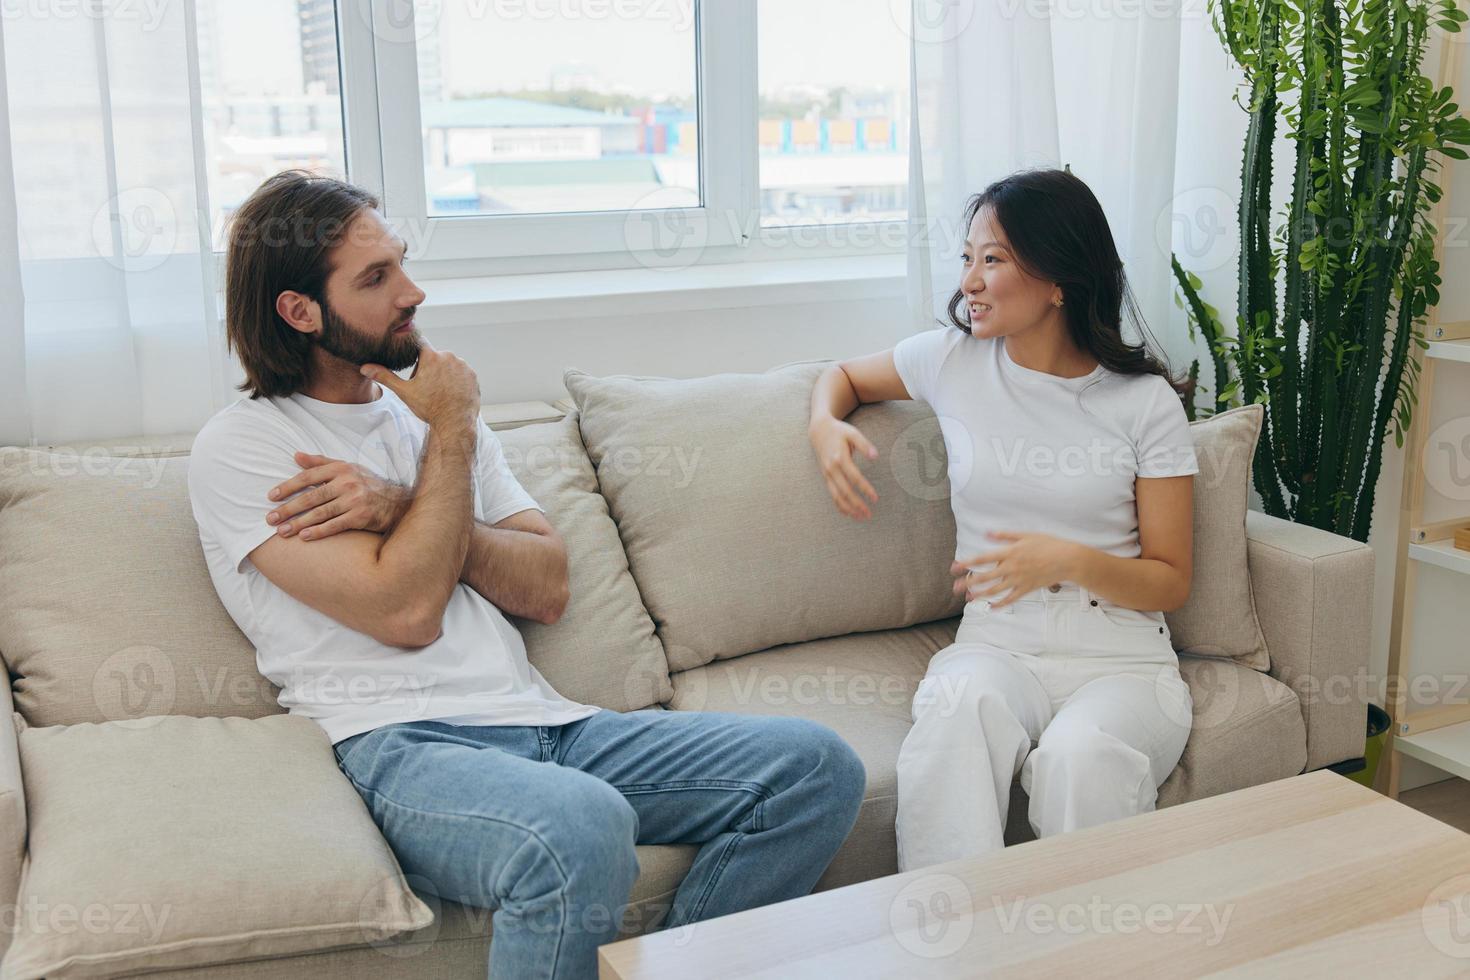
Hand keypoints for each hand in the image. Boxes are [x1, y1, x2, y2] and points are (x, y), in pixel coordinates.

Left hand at [266, 452, 410, 540]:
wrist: (397, 501)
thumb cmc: (367, 484)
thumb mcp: (347, 468)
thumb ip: (320, 462)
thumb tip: (296, 455)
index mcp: (341, 468)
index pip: (308, 477)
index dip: (288, 487)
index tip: (271, 496)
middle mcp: (348, 482)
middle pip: (311, 497)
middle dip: (288, 509)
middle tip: (270, 519)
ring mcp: (355, 500)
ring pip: (320, 513)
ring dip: (299, 523)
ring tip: (282, 531)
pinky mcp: (361, 517)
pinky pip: (335, 525)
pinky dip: (319, 531)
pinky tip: (304, 537)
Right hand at [362, 341, 479, 429]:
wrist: (454, 423)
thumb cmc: (429, 408)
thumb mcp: (405, 392)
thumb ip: (385, 376)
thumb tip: (365, 368)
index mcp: (431, 357)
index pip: (419, 343)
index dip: (413, 349)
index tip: (410, 352)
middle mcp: (449, 357)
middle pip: (433, 357)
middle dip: (428, 368)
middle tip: (426, 387)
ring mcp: (463, 366)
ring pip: (448, 365)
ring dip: (442, 374)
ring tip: (439, 392)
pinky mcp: (472, 375)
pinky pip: (460, 373)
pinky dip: (455, 380)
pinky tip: (451, 393)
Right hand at [809, 416, 879, 520]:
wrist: (819, 431)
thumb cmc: (839, 432)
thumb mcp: (853, 433)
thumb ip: (864, 445)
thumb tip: (875, 456)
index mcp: (839, 458)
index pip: (854, 478)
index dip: (865, 489)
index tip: (875, 498)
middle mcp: (831, 469)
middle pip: (845, 491)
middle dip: (856, 504)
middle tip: (869, 514)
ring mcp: (827, 474)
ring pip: (836, 496)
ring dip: (848, 508)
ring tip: (860, 517)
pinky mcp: (826, 477)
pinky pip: (832, 495)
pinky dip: (839, 505)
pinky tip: (848, 513)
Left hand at [951, 531, 1082, 608]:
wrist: (1068, 559)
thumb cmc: (1048, 544)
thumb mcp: (1026, 535)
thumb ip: (1005, 536)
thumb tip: (987, 533)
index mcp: (1010, 553)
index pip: (984, 558)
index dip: (968, 563)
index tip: (956, 566)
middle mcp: (1012, 568)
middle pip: (986, 577)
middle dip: (969, 582)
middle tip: (955, 587)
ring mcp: (1019, 580)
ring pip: (995, 590)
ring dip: (980, 594)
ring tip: (969, 597)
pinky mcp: (1027, 589)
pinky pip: (1011, 599)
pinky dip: (1000, 604)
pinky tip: (991, 607)